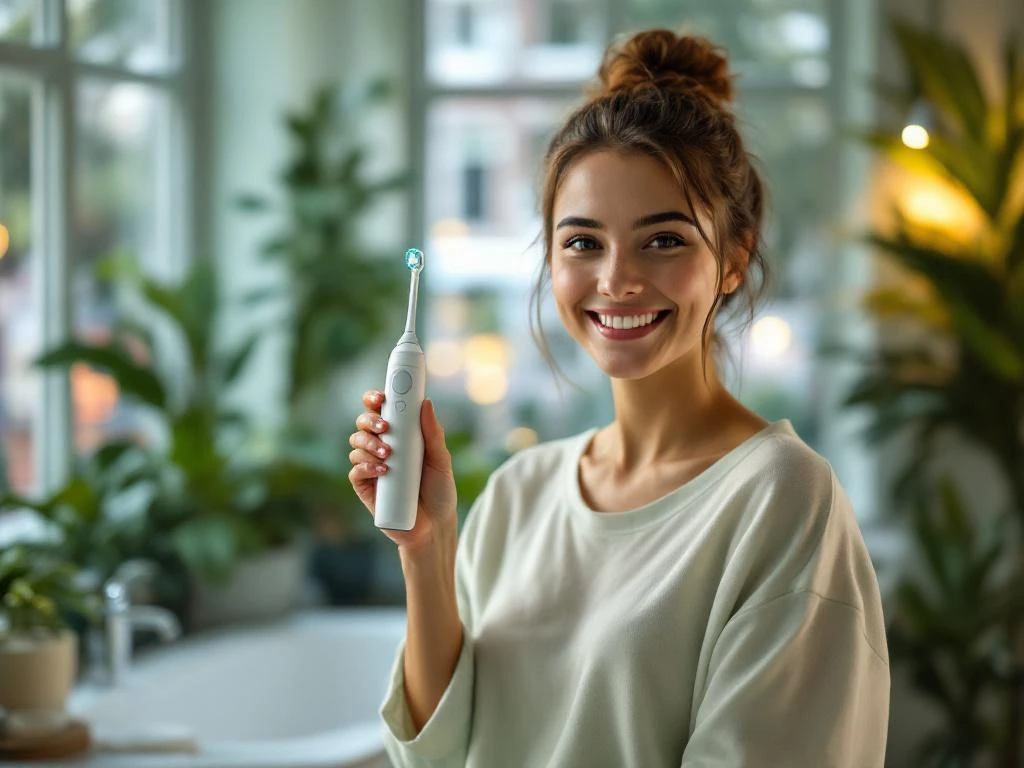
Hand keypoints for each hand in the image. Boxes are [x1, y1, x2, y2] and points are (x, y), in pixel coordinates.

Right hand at [347, 390, 457, 552]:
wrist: (435, 525)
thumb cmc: (438, 489)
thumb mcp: (441, 459)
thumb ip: (433, 433)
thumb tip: (426, 403)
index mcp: (399, 435)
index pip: (381, 410)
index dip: (375, 399)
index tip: (381, 397)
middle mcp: (381, 447)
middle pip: (363, 423)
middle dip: (370, 421)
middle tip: (386, 428)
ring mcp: (371, 466)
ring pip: (356, 444)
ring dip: (369, 444)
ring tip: (388, 454)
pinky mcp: (365, 487)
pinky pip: (355, 470)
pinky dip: (365, 466)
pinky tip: (382, 470)